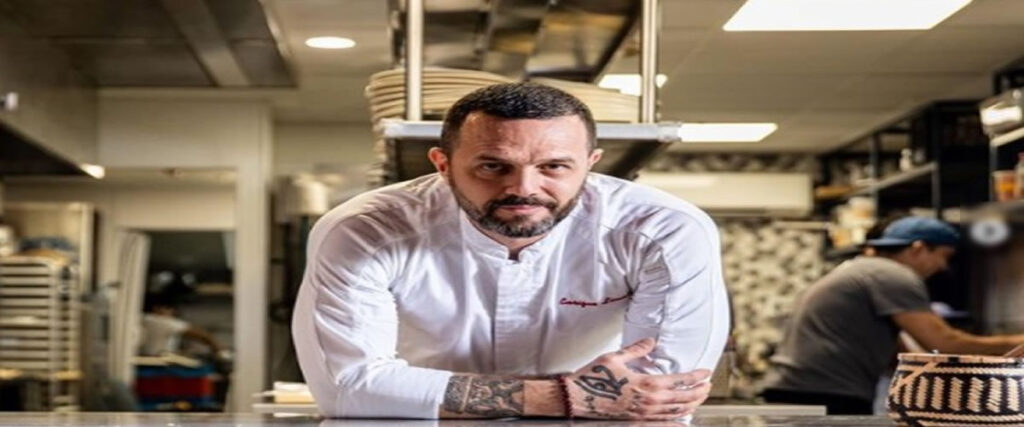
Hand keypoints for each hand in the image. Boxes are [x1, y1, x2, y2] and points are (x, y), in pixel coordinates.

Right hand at [565, 338, 711, 419]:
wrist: (577, 399)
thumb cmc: (594, 378)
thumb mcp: (615, 358)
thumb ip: (637, 350)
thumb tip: (651, 341)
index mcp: (648, 383)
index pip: (682, 380)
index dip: (697, 376)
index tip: (706, 372)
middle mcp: (651, 401)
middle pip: (685, 398)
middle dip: (700, 391)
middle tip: (708, 386)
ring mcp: (645, 414)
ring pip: (677, 412)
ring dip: (692, 405)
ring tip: (700, 398)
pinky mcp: (637, 422)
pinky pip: (663, 423)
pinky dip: (676, 420)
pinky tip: (682, 419)